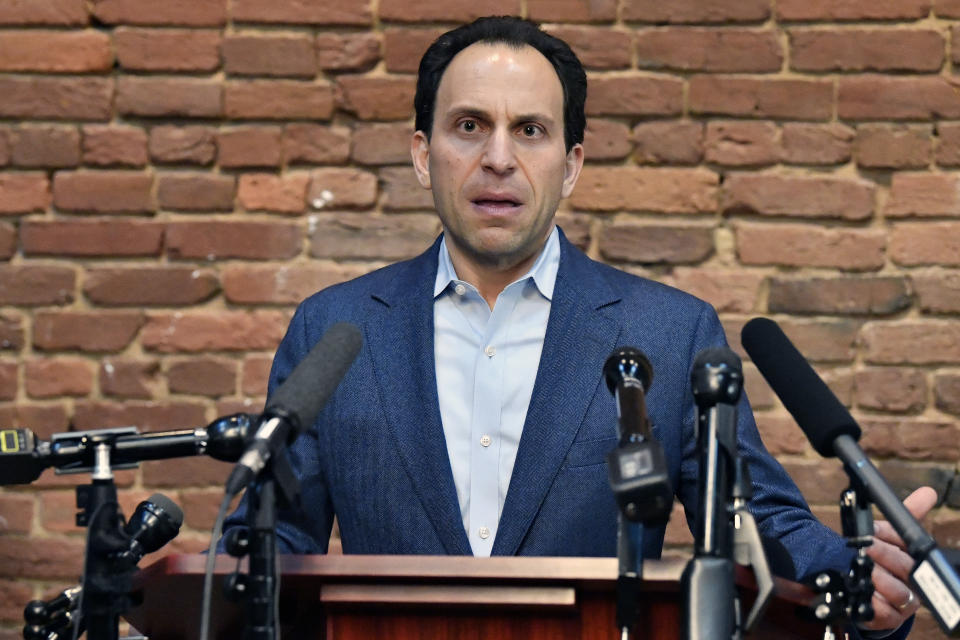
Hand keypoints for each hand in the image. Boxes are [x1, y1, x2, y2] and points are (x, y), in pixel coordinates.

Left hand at [859, 486, 937, 630]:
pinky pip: (882, 612)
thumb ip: (905, 515)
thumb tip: (929, 492)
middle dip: (881, 553)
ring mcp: (904, 602)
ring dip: (877, 578)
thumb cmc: (882, 561)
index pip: (907, 543)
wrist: (871, 595)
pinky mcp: (889, 619)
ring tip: (860, 567)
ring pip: (897, 591)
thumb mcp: (887, 536)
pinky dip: (871, 602)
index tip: (872, 528)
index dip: (889, 535)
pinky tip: (860, 592)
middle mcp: (913, 581)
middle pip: (903, 565)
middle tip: (863, 545)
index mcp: (915, 558)